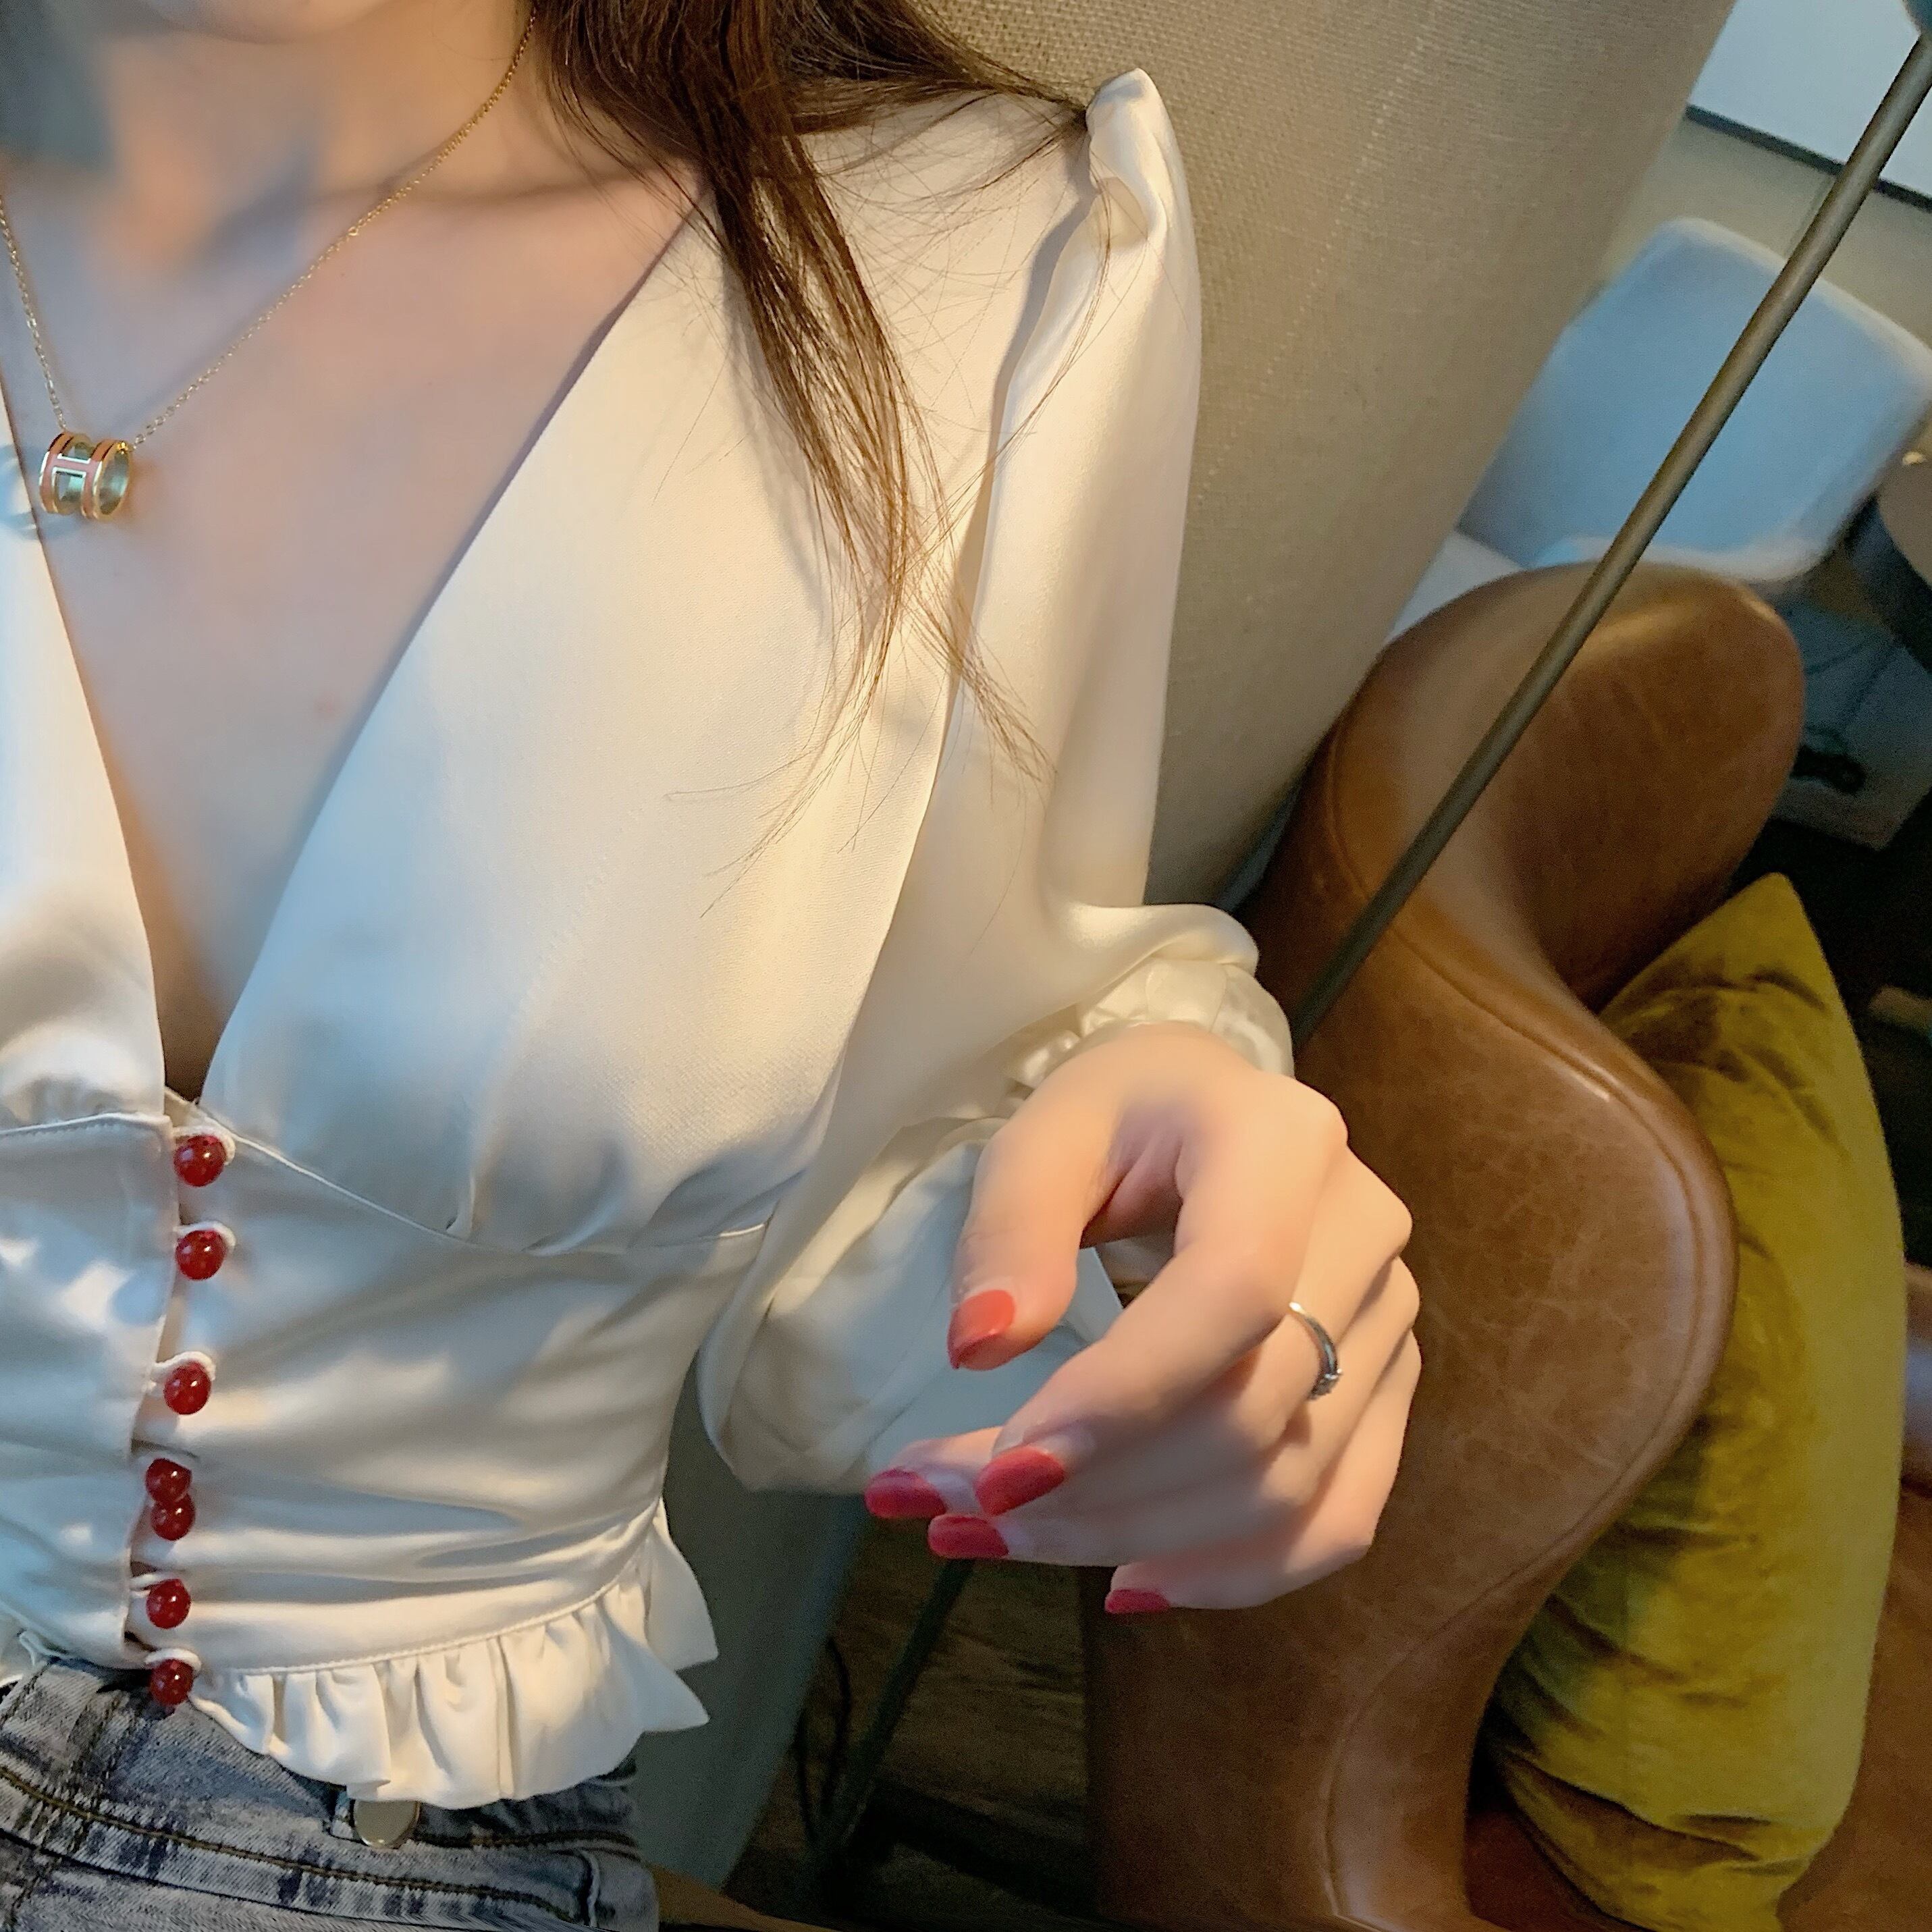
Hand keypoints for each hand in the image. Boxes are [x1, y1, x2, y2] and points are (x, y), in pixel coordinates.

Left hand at [862, 1021, 1420, 1611]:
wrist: (1215, 1112)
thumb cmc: (1122, 1115)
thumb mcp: (1045, 1131)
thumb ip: (1010, 1226)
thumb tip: (981, 1347)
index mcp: (1283, 1142)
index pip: (1232, 1293)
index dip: (1124, 1398)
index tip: (1001, 1475)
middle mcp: (1364, 1234)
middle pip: (1254, 1409)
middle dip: (1096, 1487)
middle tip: (952, 1512)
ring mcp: (1388, 1320)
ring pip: (1286, 1482)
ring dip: (1132, 1536)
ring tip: (995, 1538)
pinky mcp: (1386, 1390)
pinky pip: (1337, 1517)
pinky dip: (1233, 1572)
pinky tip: (1125, 1580)